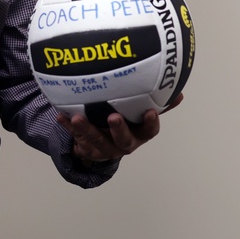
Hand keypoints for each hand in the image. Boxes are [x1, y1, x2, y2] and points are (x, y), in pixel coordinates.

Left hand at [60, 94, 182, 162]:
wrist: (100, 146)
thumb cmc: (124, 123)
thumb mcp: (138, 115)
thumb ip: (155, 102)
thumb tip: (178, 90)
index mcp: (138, 134)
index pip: (148, 131)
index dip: (150, 123)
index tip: (149, 111)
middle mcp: (123, 143)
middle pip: (124, 140)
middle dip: (119, 129)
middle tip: (113, 116)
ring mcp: (104, 148)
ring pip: (96, 140)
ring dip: (86, 129)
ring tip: (78, 117)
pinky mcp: (86, 148)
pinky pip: (75, 137)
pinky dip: (67, 126)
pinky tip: (61, 116)